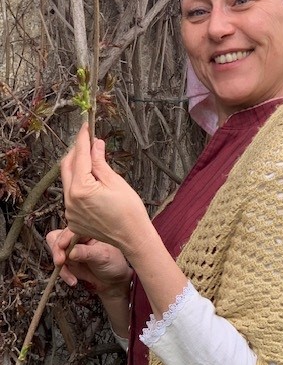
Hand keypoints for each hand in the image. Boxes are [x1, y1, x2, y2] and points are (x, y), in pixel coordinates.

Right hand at [46, 227, 132, 296]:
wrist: (113, 281)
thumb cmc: (113, 264)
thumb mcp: (103, 257)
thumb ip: (86, 253)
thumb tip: (71, 252)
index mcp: (89, 231)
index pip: (72, 229)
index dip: (65, 237)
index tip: (62, 247)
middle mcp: (78, 238)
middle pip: (58, 238)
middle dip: (57, 251)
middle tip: (60, 262)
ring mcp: (72, 249)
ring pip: (56, 252)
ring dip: (60, 265)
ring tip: (70, 276)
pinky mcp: (68, 261)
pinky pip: (59, 266)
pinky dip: (63, 273)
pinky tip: (72, 281)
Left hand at [61, 123, 150, 254]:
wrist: (133, 237)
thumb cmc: (129, 212)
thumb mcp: (115, 182)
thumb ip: (100, 162)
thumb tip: (95, 144)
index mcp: (81, 190)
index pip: (79, 157)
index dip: (83, 139)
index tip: (85, 127)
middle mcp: (70, 201)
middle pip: (67, 167)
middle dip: (76, 152)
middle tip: (87, 140)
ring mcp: (70, 212)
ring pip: (68, 182)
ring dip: (77, 168)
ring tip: (92, 159)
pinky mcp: (73, 220)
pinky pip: (71, 196)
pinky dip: (79, 185)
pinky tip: (92, 181)